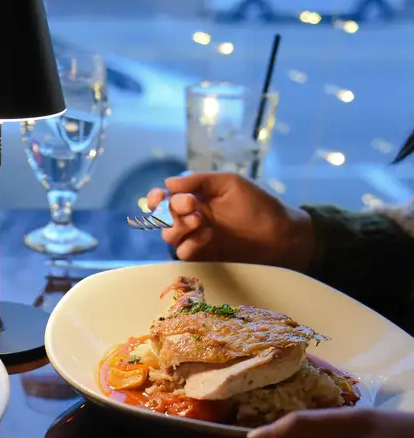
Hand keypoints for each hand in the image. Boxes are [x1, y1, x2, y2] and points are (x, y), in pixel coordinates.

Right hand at [147, 172, 314, 270]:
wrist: (280, 235)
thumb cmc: (258, 205)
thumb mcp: (229, 183)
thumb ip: (199, 180)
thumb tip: (168, 183)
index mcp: (195, 198)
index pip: (164, 199)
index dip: (156, 198)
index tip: (161, 197)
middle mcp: (191, 218)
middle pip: (162, 218)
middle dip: (171, 211)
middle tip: (193, 206)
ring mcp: (196, 239)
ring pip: (169, 236)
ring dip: (178, 227)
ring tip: (201, 222)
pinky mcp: (203, 257)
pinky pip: (183, 253)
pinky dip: (190, 244)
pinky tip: (208, 236)